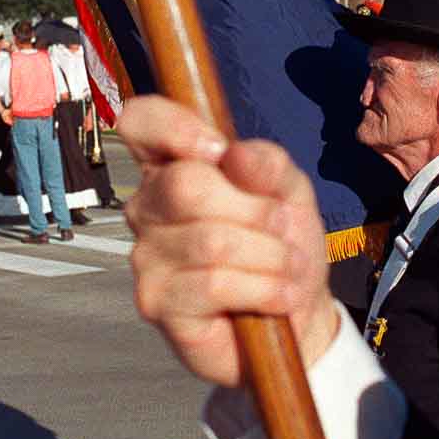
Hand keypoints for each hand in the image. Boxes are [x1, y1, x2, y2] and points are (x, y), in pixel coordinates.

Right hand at [120, 95, 335, 386]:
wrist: (297, 316)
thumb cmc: (283, 247)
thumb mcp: (289, 193)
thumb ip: (268, 165)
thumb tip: (236, 154)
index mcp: (172, 168)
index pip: (140, 122)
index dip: (175, 127)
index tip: (219, 151)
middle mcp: (147, 208)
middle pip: (186, 184)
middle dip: (255, 210)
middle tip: (283, 230)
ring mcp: (146, 256)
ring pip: (210, 241)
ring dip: (270, 256)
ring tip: (288, 269)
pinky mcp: (156, 302)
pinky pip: (213, 284)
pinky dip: (262, 289)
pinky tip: (277, 297)